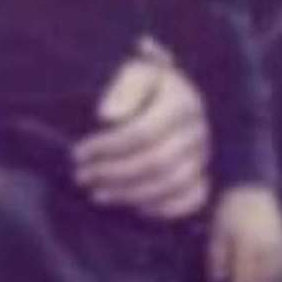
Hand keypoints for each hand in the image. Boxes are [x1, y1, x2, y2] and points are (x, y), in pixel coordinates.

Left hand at [73, 38, 209, 219]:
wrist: (163, 94)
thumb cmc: (141, 85)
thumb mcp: (132, 72)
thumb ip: (123, 89)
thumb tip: (108, 117)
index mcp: (181, 101)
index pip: (142, 132)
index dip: (107, 147)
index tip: (78, 153)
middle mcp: (197, 130)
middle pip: (156, 161)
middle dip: (113, 173)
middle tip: (81, 176)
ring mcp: (203, 155)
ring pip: (172, 184)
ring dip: (130, 194)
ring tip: (96, 193)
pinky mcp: (203, 174)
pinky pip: (193, 199)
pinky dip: (164, 208)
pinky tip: (134, 208)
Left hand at [207, 185, 281, 281]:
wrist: (253, 189)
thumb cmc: (230, 209)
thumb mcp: (218, 230)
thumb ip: (217, 256)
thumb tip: (217, 280)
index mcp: (249, 245)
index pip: (243, 279)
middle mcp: (268, 249)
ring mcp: (280, 247)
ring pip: (272, 278)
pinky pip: (280, 269)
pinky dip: (270, 279)